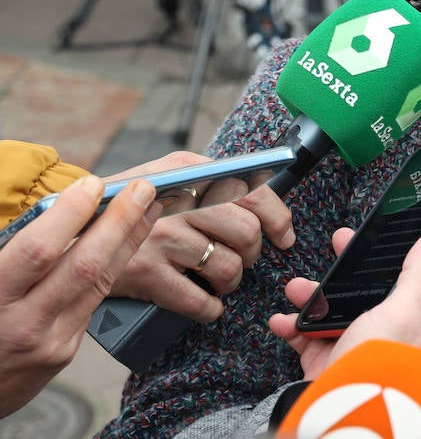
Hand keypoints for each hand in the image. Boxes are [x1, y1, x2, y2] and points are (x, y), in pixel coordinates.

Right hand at [0, 175, 159, 416]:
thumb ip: (12, 250)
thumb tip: (52, 209)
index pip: (39, 250)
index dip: (69, 214)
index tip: (93, 184)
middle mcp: (23, 323)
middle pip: (84, 265)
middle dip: (120, 221)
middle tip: (145, 188)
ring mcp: (48, 342)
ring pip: (99, 283)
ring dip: (129, 241)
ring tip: (149, 208)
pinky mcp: (63, 352)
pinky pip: (91, 303)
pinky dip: (110, 269)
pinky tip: (126, 244)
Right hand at [111, 174, 294, 321]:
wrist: (75, 229)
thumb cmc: (134, 204)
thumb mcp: (173, 174)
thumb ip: (215, 179)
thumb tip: (266, 202)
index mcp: (192, 173)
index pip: (255, 193)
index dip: (278, 219)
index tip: (284, 238)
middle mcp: (179, 202)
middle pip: (247, 234)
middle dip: (253, 253)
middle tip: (242, 259)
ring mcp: (162, 238)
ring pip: (228, 268)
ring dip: (232, 281)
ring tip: (221, 279)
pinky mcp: (146, 274)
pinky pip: (199, 301)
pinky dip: (211, 309)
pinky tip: (209, 305)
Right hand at [269, 227, 420, 380]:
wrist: (342, 412)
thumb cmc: (378, 362)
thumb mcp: (403, 311)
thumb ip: (419, 275)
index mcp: (410, 317)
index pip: (412, 275)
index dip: (402, 249)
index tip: (387, 227)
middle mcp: (384, 330)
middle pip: (367, 287)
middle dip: (348, 264)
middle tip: (338, 240)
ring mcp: (353, 345)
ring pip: (333, 308)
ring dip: (311, 294)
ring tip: (296, 288)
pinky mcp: (325, 362)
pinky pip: (305, 337)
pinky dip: (290, 326)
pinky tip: (282, 321)